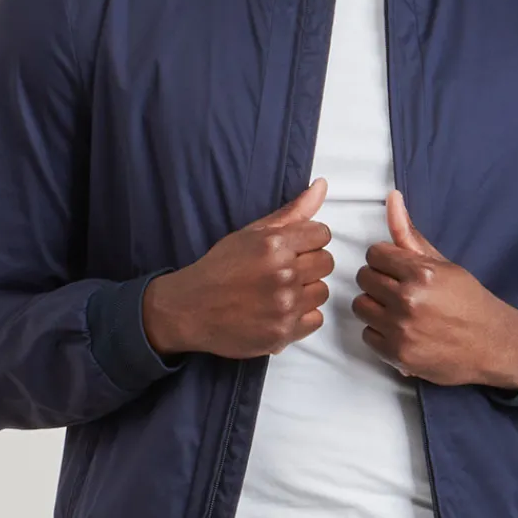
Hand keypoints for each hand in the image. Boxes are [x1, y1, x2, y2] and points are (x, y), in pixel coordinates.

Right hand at [143, 178, 334, 359]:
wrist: (190, 309)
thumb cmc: (220, 268)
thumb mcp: (250, 233)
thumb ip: (291, 212)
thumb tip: (322, 185)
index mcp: (274, 245)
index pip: (322, 234)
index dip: (308, 241)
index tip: (292, 249)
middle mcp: (283, 274)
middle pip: (326, 263)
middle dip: (308, 265)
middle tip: (284, 272)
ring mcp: (284, 306)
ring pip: (322, 291)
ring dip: (306, 292)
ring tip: (280, 292)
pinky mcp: (284, 332)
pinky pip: (316, 319)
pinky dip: (301, 317)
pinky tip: (280, 311)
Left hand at [352, 190, 517, 388]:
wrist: (492, 345)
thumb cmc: (468, 302)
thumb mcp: (443, 264)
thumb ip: (409, 235)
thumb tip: (392, 198)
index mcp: (421, 273)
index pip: (374, 254)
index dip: (385, 260)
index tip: (397, 269)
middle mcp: (409, 300)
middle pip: (364, 278)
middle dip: (379, 280)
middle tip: (398, 288)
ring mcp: (401, 330)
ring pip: (361, 306)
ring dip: (375, 306)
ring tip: (397, 309)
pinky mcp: (397, 355)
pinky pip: (367, 335)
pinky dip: (380, 333)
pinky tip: (400, 329)